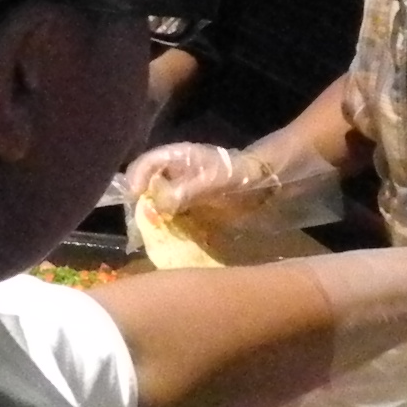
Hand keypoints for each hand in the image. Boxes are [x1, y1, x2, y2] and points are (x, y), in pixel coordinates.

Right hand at [122, 139, 341, 239]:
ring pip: (158, 210)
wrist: (271, 186)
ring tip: (152, 240)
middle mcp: (175, 178)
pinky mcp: (194, 215)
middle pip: (146, 190)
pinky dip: (170, 236)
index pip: (144, 165)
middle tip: (141, 227)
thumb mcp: (214, 181)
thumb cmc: (242, 175)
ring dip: (154, 225)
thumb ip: (185, 191)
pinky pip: (175, 226)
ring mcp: (184, 197)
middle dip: (141, 208)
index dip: (135, 180)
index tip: (134, 199)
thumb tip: (156, 204)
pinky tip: (170, 247)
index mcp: (177, 160)